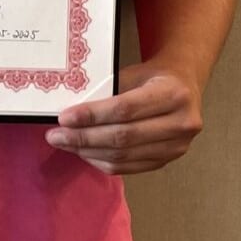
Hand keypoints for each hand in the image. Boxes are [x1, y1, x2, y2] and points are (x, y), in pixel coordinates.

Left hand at [44, 62, 203, 174]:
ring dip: (89, 152)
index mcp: (173, 94)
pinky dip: (103, 161)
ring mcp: (177, 147)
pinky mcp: (168, 161)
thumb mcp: (134, 73)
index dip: (92, 115)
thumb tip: (71, 112)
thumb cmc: (153, 76)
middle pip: (124, 136)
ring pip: (124, 155)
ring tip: (65, 144)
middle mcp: (181, 123)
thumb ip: (108, 91)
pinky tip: (84, 152)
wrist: (184, 86)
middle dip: (84, 138)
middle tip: (56, 136)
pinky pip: (129, 166)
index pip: (125, 109)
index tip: (64, 117)